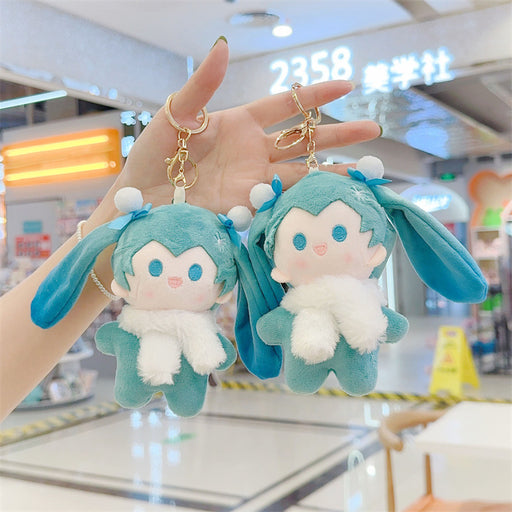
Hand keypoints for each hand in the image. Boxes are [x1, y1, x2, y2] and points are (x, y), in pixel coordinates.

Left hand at [117, 39, 380, 213]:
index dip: (314, 96)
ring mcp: (254, 181)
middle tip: (372, 130)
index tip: (347, 86)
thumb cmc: (153, 154)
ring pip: (302, 174)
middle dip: (338, 136)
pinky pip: (283, 201)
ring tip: (365, 171)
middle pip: (304, 141)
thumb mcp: (176, 113)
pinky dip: (307, 201)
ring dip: (332, 172)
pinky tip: (331, 201)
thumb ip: (203, 85)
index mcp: (240, 123)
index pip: (285, 107)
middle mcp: (254, 152)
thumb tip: (222, 47)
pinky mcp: (249, 206)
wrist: (141, 199)